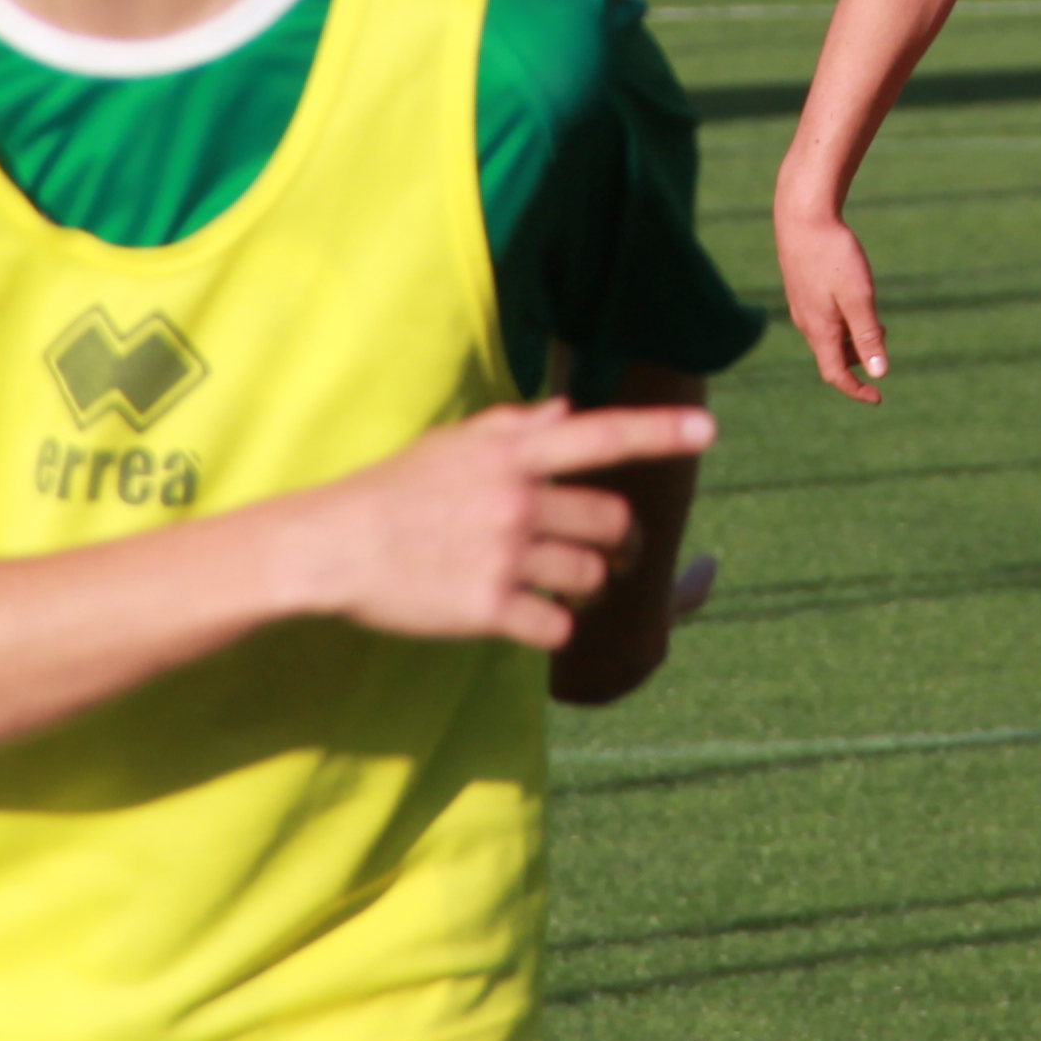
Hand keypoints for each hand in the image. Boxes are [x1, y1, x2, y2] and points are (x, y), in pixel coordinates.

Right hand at [297, 400, 714, 652]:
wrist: (332, 546)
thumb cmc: (393, 489)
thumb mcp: (452, 443)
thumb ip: (514, 427)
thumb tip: (566, 410)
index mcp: (511, 455)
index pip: (600, 436)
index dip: (658, 433)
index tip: (709, 430)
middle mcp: (516, 500)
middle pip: (614, 522)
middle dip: (626, 542)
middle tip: (618, 553)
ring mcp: (504, 556)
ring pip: (593, 579)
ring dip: (592, 589)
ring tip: (567, 589)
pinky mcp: (487, 609)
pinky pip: (556, 628)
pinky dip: (556, 629)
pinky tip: (533, 620)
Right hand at [774, 192, 892, 401]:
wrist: (802, 216)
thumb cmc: (833, 254)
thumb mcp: (858, 297)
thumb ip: (868, 335)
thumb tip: (879, 374)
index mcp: (819, 329)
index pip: (835, 374)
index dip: (856, 390)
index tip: (878, 397)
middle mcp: (806, 322)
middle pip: (832, 356)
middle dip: (858, 360)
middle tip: (883, 341)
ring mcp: (801, 304)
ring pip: (828, 335)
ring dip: (852, 338)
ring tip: (875, 322)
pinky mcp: (801, 288)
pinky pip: (822, 318)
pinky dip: (842, 321)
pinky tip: (855, 299)